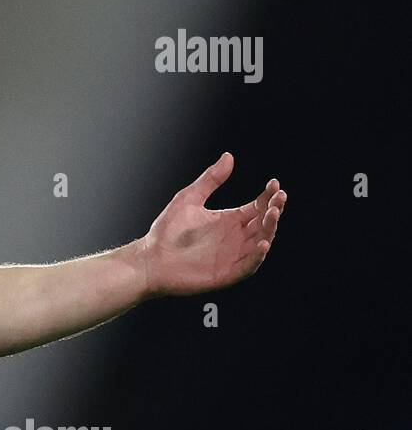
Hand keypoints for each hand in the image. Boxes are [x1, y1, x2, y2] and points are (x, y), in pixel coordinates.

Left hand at [139, 151, 286, 297]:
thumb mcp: (189, 199)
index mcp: (229, 220)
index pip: (256, 207)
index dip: (268, 196)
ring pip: (261, 242)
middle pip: (263, 223)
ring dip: (270, 229)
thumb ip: (210, 180)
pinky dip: (257, 256)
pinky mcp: (227, 273)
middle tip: (278, 198)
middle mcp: (235, 237)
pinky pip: (248, 265)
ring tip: (272, 214)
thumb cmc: (167, 231)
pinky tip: (263, 243)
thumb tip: (228, 157)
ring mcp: (232, 256)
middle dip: (274, 210)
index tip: (274, 184)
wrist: (150, 259)